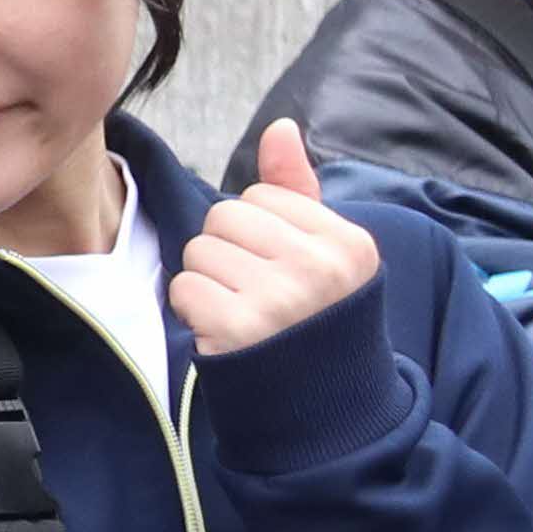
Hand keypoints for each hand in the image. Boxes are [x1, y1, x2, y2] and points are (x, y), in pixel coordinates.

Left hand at [174, 121, 380, 358]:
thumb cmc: (315, 316)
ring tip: (240, 308)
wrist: (321, 403)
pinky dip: (193, 309)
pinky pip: (184, 287)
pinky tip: (223, 329)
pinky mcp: (238, 327)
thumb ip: (297, 188)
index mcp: (347, 242)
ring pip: (199, 251)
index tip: (279, 267)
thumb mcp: (323, 251)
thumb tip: (279, 128)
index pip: (260, 198)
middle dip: (226, 250)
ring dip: (206, 280)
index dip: (256, 231)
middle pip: (224, 218)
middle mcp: (319, 266)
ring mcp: (279, 297)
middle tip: (252, 288)